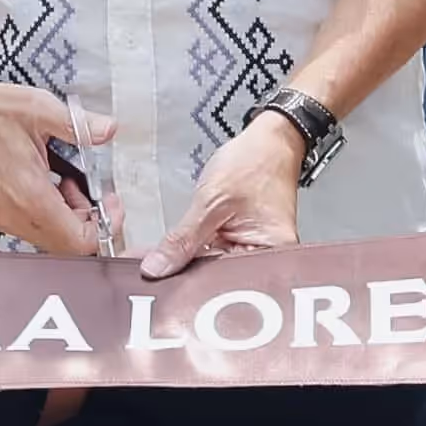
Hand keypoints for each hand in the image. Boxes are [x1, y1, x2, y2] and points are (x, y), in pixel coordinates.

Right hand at [0, 72, 111, 257]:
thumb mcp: (38, 109)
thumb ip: (79, 125)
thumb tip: (106, 130)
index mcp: (30, 198)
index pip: (81, 242)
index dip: (105, 224)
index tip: (110, 200)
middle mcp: (14, 216)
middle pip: (67, 244)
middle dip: (87, 217)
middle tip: (87, 184)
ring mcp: (0, 216)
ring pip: (48, 236)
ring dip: (66, 213)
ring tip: (63, 176)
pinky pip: (30, 225)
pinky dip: (47, 209)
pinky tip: (43, 177)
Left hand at [141, 112, 309, 277]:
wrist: (269, 141)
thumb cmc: (255, 163)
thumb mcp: (211, 201)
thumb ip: (183, 238)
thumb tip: (158, 268)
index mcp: (271, 253)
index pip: (224, 282)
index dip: (189, 284)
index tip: (158, 281)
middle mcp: (268, 259)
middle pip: (220, 281)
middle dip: (186, 276)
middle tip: (153, 271)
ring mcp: (254, 252)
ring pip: (214, 269)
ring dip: (189, 264)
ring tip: (161, 258)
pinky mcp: (243, 244)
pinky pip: (216, 256)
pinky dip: (196, 252)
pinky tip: (176, 250)